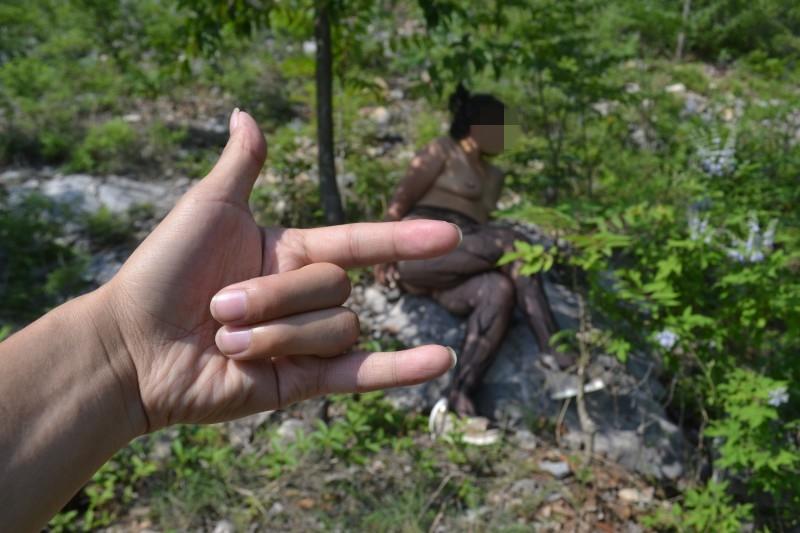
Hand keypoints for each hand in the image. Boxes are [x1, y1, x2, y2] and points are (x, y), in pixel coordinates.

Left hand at [99, 110, 459, 432]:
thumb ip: (240, 165)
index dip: (404, 238)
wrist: (131, 346)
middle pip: (335, 287)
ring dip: (276, 334)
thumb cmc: (161, 273)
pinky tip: (440, 361)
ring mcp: (306, 342)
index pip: (362, 244)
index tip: (449, 235)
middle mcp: (305, 297)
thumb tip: (245, 112)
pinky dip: (402, 369)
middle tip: (218, 308)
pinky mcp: (302, 381)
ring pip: (336, 328)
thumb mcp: (205, 210)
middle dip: (275, 297)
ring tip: (227, 342)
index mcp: (291, 253)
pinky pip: (361, 373)